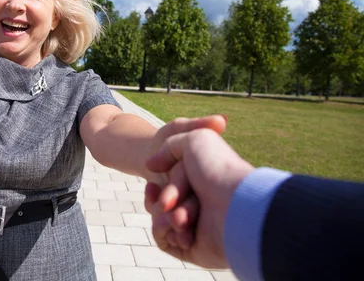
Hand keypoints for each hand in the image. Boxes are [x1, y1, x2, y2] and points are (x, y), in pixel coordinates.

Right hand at [146, 126, 253, 267]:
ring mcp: (195, 225)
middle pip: (163, 199)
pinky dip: (163, 230)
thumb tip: (151, 165)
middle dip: (164, 197)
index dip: (160, 178)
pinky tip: (177, 226)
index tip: (153, 171)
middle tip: (170, 201)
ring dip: (163, 214)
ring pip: (160, 218)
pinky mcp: (190, 247)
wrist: (235, 208)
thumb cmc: (218, 170)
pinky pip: (162, 238)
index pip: (169, 180)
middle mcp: (200, 202)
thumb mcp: (193, 139)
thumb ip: (169, 146)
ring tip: (180, 217)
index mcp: (203, 181)